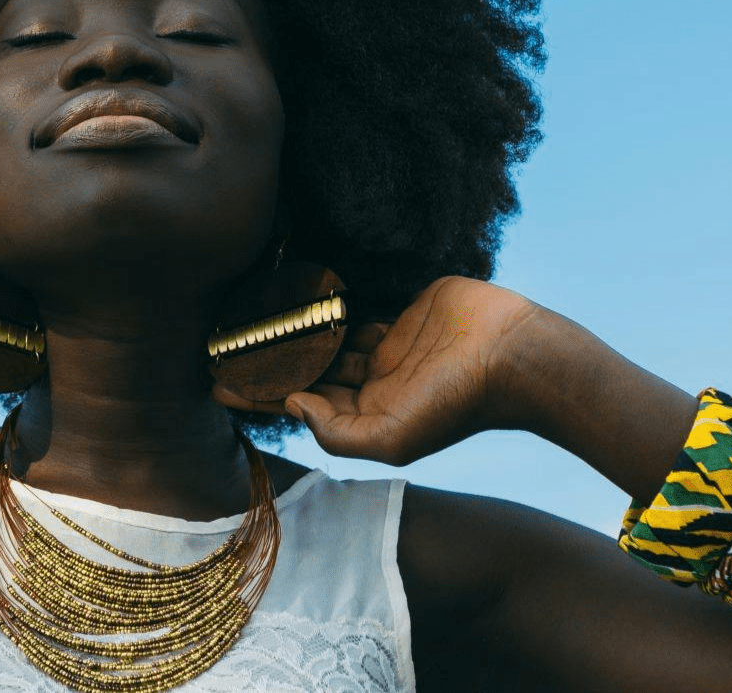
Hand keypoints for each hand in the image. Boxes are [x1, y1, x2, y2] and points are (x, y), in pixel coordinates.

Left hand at [216, 275, 552, 464]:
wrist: (514, 354)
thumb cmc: (458, 402)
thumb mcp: (392, 437)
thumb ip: (338, 431)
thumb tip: (292, 406)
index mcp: (368, 416)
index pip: (301, 405)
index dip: (260, 397)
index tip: (217, 388)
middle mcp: (373, 383)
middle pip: (307, 371)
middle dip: (267, 363)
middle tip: (220, 348)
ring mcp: (388, 346)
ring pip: (328, 337)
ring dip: (292, 330)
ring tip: (248, 319)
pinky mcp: (403, 311)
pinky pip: (355, 307)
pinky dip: (327, 302)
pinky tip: (295, 293)